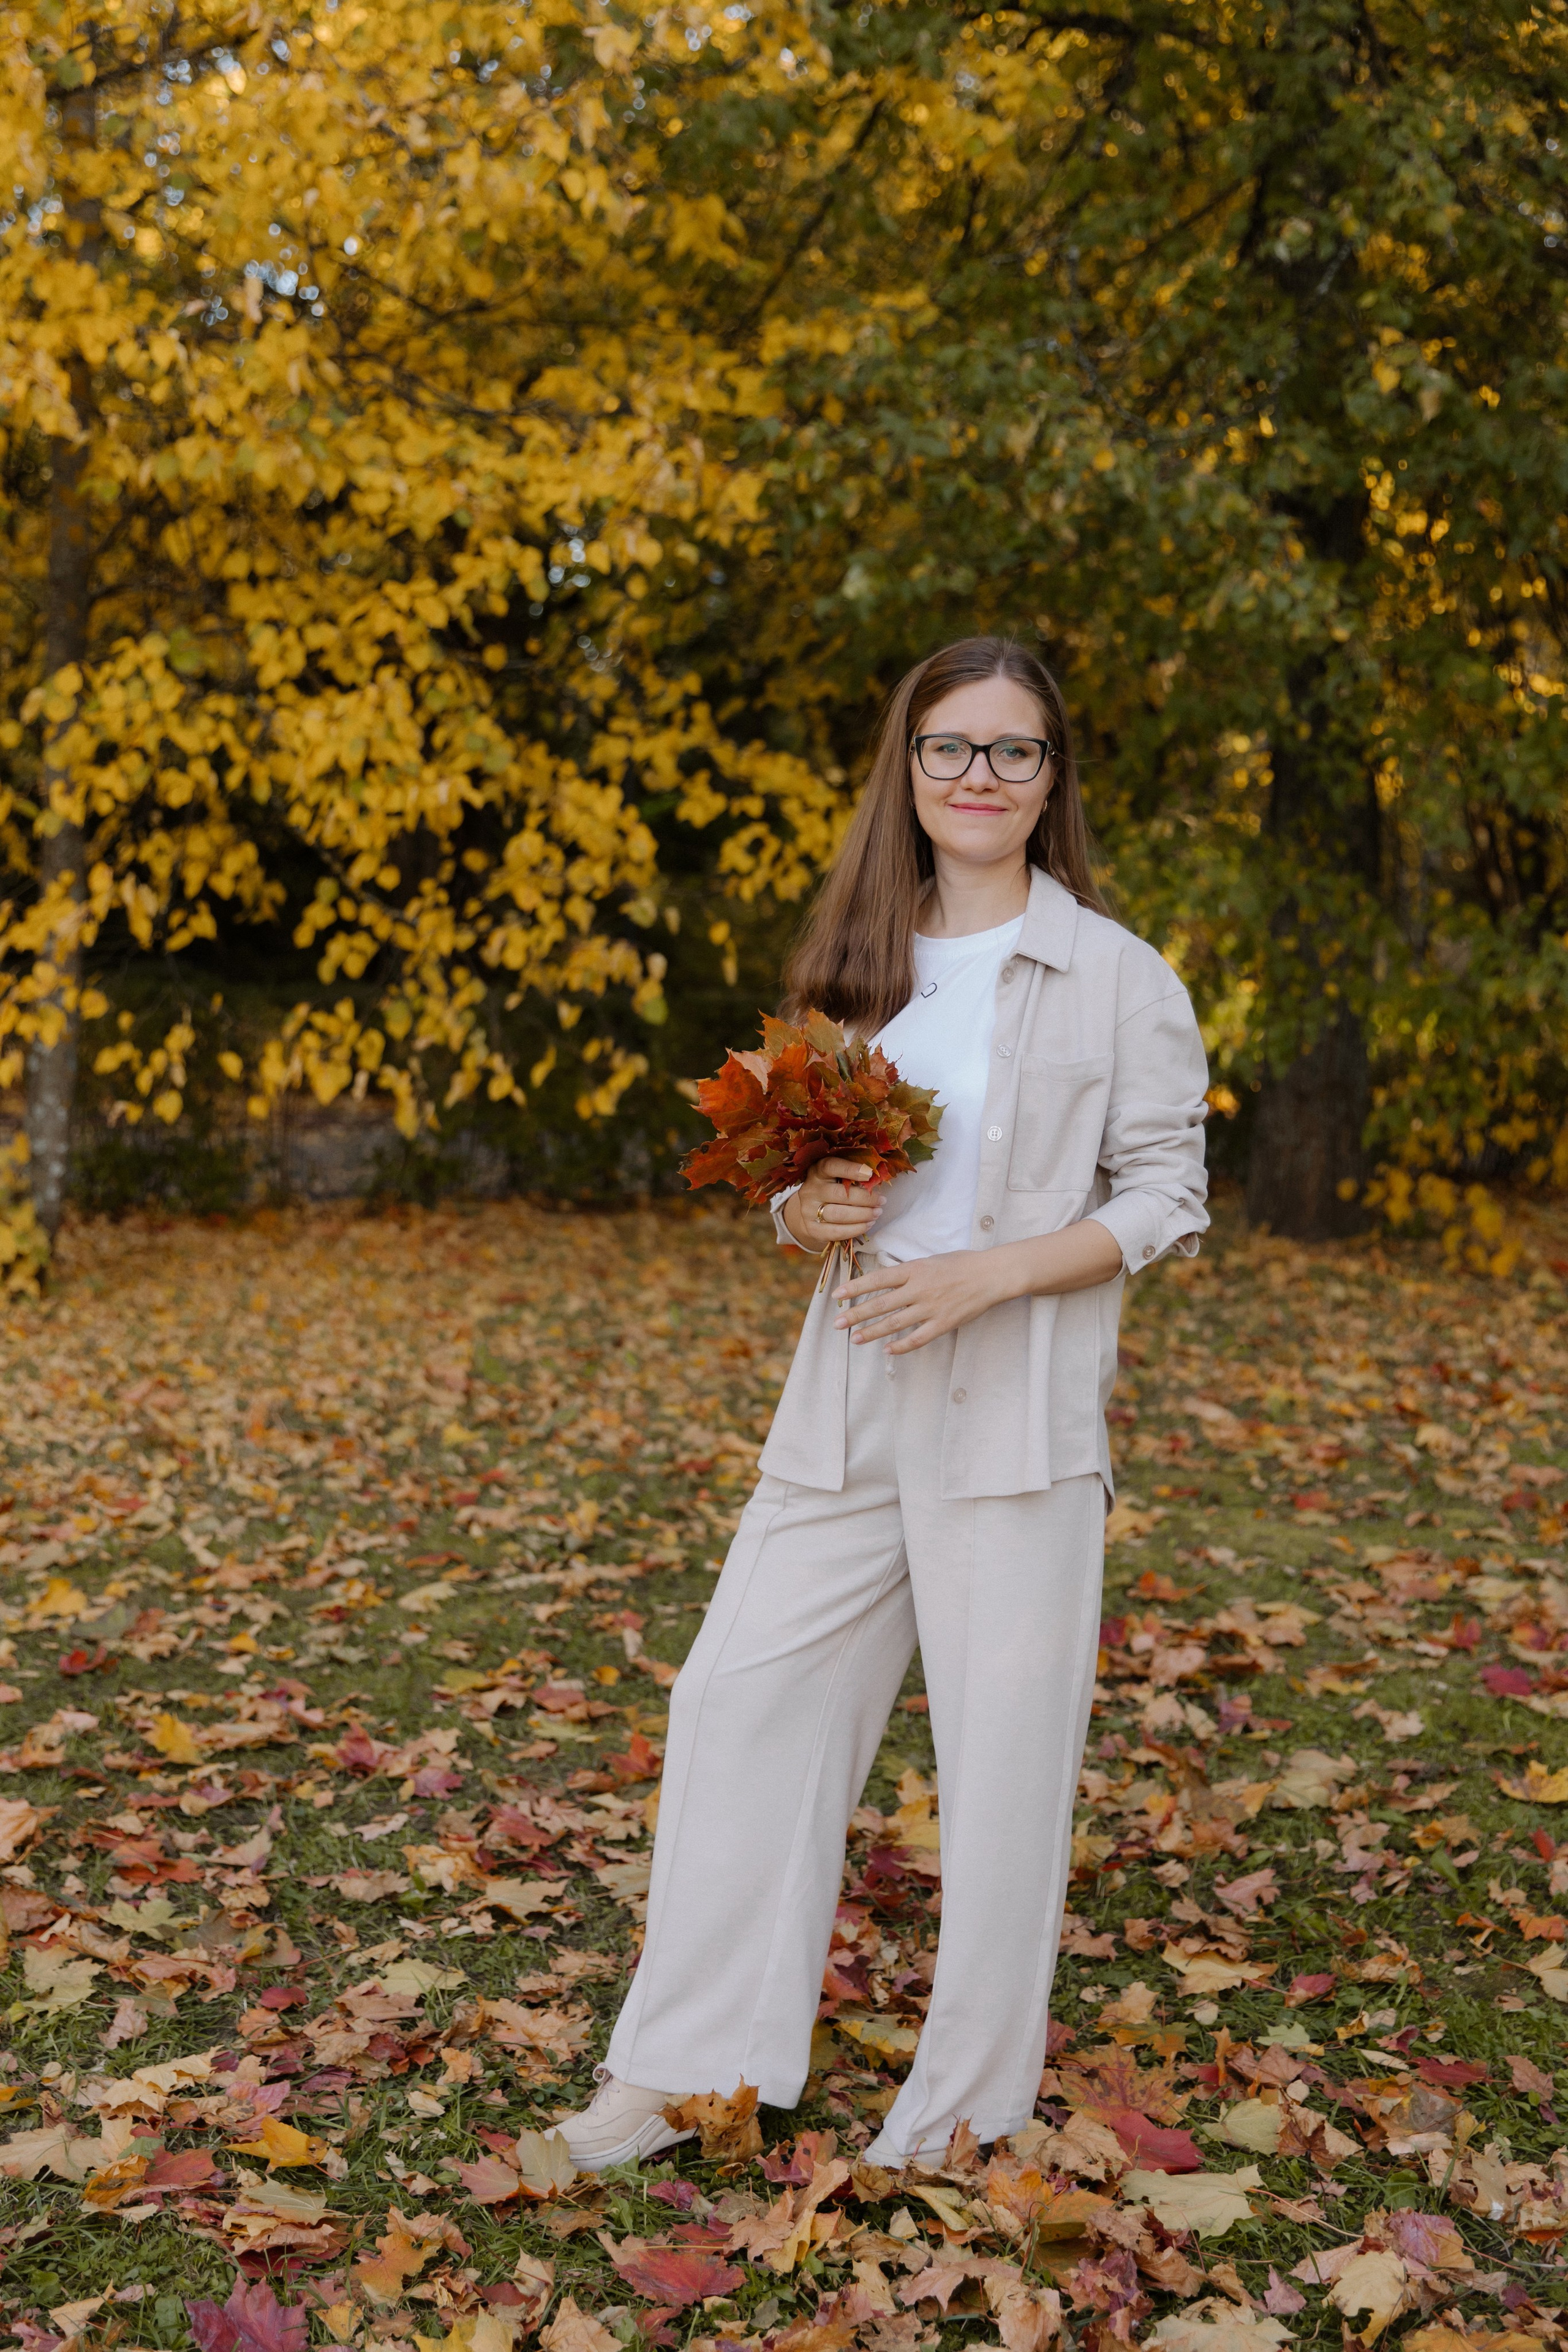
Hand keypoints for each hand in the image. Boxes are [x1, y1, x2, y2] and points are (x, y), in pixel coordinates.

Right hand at [781, 1156, 882, 1252]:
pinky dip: (856, 1229)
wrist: (812, 1212)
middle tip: (881, 1201)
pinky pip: (837, 1231)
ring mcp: (808, 1210)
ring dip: (863, 1215)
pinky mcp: (812, 1228)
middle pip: (840, 1194)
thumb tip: (876, 1179)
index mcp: (817, 1171)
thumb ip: (852, 1177)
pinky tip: (867, 1225)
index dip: (850, 1169)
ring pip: (839, 1214)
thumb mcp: (838, 1178)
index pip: (831, 1166)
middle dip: (866, 1199)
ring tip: (877, 1213)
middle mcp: (810, 1189)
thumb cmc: (832, 1190)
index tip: (870, 1173)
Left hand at [833, 1249, 1003, 1353]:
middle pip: (880, 1304)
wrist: (990, 1275)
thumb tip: (886, 1280)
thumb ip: (908, 1272)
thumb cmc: (961, 1264)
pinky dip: (901, 1346)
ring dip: (872, 1332)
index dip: (855, 1287)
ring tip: (855, 1339)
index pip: (877, 1279)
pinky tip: (887, 1351)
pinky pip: (918, 1338)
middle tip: (837, 1324)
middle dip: (856, 1314)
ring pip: (895, 1323)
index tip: (836, 1295)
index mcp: (914, 1269)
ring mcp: (931, 1308)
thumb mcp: (930, 1260)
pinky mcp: (943, 1323)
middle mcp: (919, 1289)